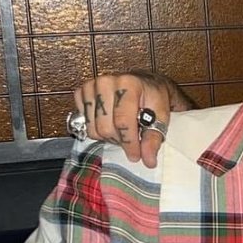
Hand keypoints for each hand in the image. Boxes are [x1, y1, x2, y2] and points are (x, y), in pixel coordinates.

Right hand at [72, 71, 186, 167]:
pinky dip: (97, 129)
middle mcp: (106, 83)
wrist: (145, 85)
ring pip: (93, 129)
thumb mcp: (161, 116)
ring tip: (122, 131)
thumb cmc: (154, 97)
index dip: (129, 143)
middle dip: (119, 140)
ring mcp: (91, 87)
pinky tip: (110, 123)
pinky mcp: (81, 94)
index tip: (136, 155)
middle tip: (131, 141)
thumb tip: (148, 160)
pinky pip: (84, 124)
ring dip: (109, 136)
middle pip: (105, 127)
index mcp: (128, 84)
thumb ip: (154, 138)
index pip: (123, 121)